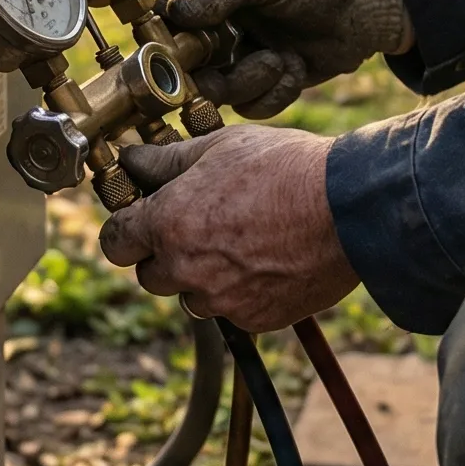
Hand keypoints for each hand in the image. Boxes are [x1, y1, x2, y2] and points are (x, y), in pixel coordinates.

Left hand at [98, 125, 359, 331]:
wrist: (349, 208)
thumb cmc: (286, 168)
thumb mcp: (221, 146)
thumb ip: (168, 160)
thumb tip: (134, 160)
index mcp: (169, 223)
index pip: (115, 242)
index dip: (126, 229)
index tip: (139, 220)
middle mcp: (187, 268)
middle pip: (149, 275)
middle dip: (165, 254)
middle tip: (197, 227)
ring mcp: (221, 299)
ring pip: (191, 297)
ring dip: (202, 278)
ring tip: (239, 244)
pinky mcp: (255, 318)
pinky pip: (232, 311)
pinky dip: (241, 293)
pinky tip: (266, 261)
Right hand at [160, 0, 410, 116]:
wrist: (373, 4)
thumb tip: (176, 13)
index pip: (164, 19)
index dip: (168, 40)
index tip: (187, 51)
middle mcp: (217, 22)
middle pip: (184, 65)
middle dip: (209, 72)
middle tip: (237, 60)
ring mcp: (241, 54)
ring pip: (216, 91)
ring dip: (247, 82)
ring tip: (279, 61)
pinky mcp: (266, 81)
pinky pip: (250, 107)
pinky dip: (272, 94)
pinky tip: (295, 69)